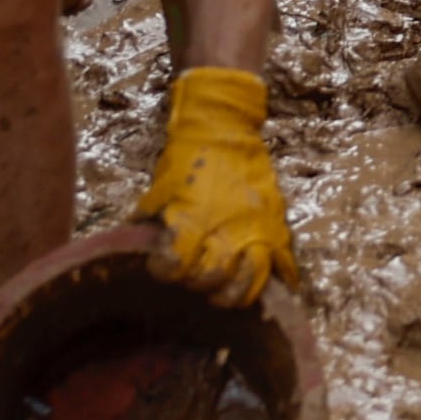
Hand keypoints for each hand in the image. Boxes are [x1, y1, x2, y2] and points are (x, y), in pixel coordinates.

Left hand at [137, 63, 295, 306]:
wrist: (225, 127)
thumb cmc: (188, 156)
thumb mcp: (160, 187)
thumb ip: (151, 217)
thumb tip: (135, 240)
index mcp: (194, 220)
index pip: (177, 266)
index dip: (164, 271)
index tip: (160, 265)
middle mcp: (227, 229)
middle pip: (214, 277)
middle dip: (199, 283)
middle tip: (193, 276)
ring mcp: (257, 228)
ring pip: (252, 279)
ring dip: (236, 292)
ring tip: (226, 291)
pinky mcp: (276, 223)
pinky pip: (285, 262)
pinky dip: (281, 281)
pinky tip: (273, 290)